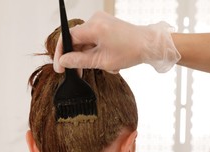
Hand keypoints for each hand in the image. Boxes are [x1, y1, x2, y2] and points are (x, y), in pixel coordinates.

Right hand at [53, 11, 179, 73]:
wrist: (150, 45)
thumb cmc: (131, 51)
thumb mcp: (102, 61)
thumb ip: (79, 61)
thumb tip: (64, 62)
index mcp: (94, 26)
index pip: (68, 38)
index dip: (61, 53)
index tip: (59, 66)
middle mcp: (96, 20)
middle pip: (76, 40)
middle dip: (76, 58)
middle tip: (75, 73)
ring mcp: (101, 21)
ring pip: (85, 41)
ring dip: (88, 56)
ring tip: (100, 68)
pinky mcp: (106, 25)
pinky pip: (93, 39)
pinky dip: (96, 51)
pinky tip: (105, 61)